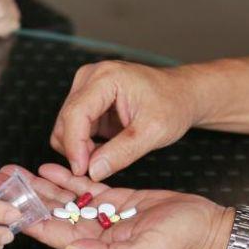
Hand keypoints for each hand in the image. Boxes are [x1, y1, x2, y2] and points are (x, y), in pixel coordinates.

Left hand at [0, 164, 231, 248]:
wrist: (208, 228)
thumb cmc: (181, 244)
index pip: (54, 233)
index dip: (29, 219)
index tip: (7, 206)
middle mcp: (94, 233)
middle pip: (51, 213)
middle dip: (25, 197)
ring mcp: (104, 215)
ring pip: (64, 198)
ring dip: (39, 185)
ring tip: (15, 171)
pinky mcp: (116, 199)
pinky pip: (84, 188)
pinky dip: (65, 177)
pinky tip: (48, 167)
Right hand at [51, 61, 198, 180]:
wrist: (183, 94)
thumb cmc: (174, 105)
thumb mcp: (154, 132)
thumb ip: (122, 153)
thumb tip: (93, 172)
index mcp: (106, 77)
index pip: (76, 113)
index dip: (74, 146)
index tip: (81, 171)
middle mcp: (90, 77)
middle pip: (65, 120)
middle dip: (77, 149)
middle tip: (99, 168)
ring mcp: (86, 87)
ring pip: (65, 127)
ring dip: (80, 148)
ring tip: (108, 156)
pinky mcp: (87, 100)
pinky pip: (73, 129)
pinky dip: (84, 145)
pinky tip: (105, 148)